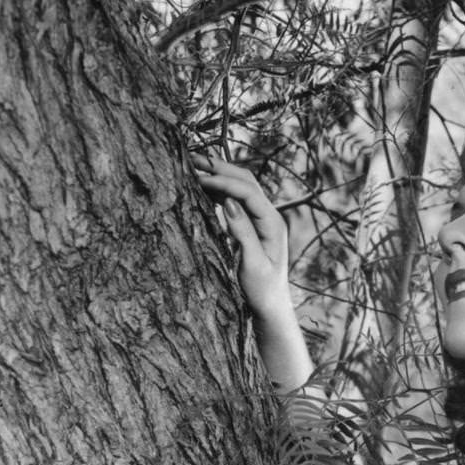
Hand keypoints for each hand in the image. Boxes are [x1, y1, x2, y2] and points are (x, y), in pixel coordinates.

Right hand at [195, 155, 291, 323]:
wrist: (270, 306)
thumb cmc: (262, 290)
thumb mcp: (252, 265)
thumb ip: (243, 233)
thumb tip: (228, 202)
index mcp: (273, 224)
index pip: (248, 191)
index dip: (223, 181)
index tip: (199, 179)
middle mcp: (270, 216)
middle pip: (246, 180)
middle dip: (219, 168)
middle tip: (191, 158)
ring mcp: (261, 218)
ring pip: (241, 186)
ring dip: (218, 174)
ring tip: (192, 166)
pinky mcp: (251, 224)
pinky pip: (235, 198)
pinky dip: (218, 188)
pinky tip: (200, 185)